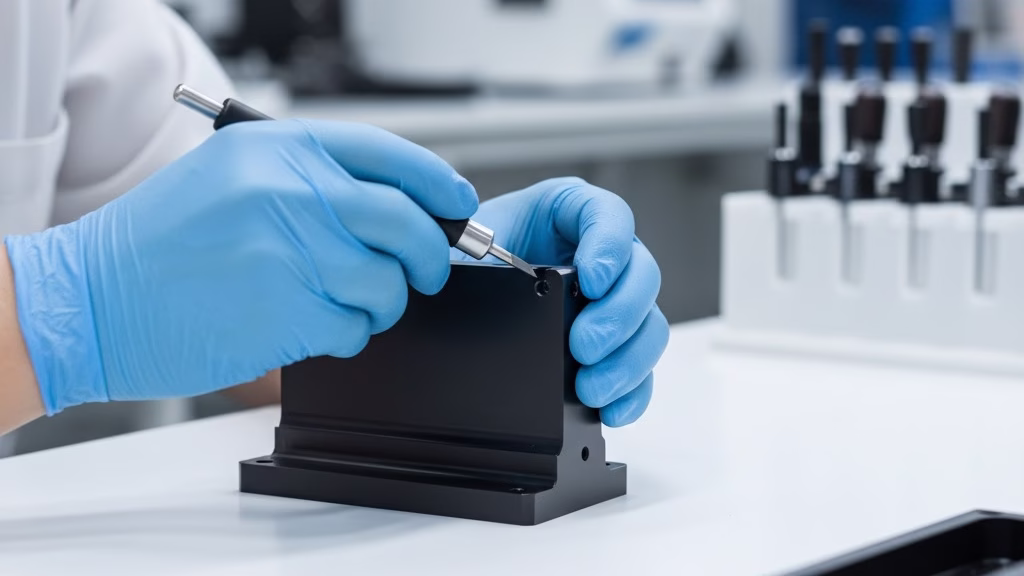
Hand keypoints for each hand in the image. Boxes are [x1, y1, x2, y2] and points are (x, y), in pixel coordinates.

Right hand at [5, 120, 476, 412]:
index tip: (457, 204)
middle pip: (406, 223)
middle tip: (426, 270)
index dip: (438, 183)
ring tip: (340, 301)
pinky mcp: (288, 315)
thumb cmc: (161, 240)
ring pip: (388, 285)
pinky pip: (355, 329)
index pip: (391, 156)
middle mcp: (293, 194)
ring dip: (380, 302)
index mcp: (281, 150)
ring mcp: (292, 255)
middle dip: (430, 255)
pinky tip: (309, 324)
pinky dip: (346, 334)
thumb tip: (395, 205)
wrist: (91, 298)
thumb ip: (312, 180)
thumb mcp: (233, 175)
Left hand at [462, 178, 668, 426]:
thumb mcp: (466, 248)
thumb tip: (484, 281)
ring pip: (649, 324)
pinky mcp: (617, 343)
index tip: (591, 280)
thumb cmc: (465, 263)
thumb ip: (479, 255)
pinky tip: (611, 408)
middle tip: (584, 345)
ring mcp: (615, 299)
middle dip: (617, 315)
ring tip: (591, 386)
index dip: (609, 247)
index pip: (610, 216)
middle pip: (642, 274)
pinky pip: (641, 368)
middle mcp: (604, 253)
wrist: (455, 297)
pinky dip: (631, 391)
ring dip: (626, 359)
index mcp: (570, 212)